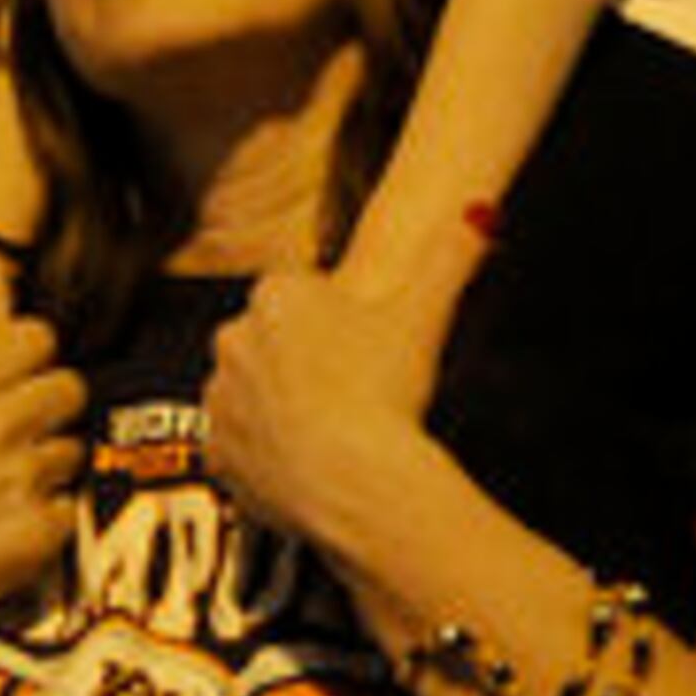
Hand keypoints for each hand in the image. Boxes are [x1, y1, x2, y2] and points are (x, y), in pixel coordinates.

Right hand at [0, 322, 88, 665]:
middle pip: (69, 388)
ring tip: (2, 495)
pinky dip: (45, 521)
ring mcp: (19, 478)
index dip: (29, 358)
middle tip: (19, 436)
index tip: (19, 377)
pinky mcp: (36, 531)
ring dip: (46, 469)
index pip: (36, 337)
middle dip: (48, 409)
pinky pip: (68, 509)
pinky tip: (5, 531)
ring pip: (72, 451)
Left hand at [204, 267, 452, 568]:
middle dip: (307, 359)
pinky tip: (308, 462)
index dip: (341, 322)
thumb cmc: (384, 392)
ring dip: (283, 404)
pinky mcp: (215, 454)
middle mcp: (233, 341)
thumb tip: (480, 212)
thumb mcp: (425, 313)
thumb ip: (451, 255)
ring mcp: (219, 400)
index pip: (306, 296)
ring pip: (256, 393)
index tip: (368, 349)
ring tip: (335, 428)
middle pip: (277, 342)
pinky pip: (242, 448)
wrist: (353, 483)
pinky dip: (267, 454)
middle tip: (357, 388)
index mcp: (276, 296)